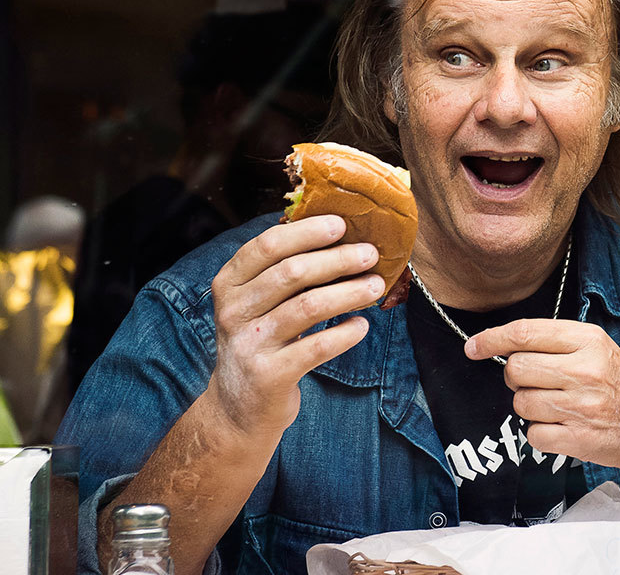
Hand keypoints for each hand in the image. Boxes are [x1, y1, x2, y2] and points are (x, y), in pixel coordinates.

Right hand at [207, 215, 384, 437]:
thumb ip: (283, 272)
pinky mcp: (268, 376)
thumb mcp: (257, 304)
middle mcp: (233, 311)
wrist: (238, 407)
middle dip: (337, 259)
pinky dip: (345, 333)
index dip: (306, 232)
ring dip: (349, 292)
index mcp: (229, 284)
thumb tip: (339, 235)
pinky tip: (362, 325)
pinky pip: (316, 348)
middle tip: (371, 254)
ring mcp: (249, 344)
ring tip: (377, 286)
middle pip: (292, 273)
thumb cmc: (261, 341)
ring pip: (308, 307)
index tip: (342, 224)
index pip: (266, 246)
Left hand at [465, 320, 619, 479]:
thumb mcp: (598, 349)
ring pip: (521, 403)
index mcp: (588, 341)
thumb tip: (503, 343)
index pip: (525, 333)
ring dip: (530, 406)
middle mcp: (585, 371)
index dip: (491, 339)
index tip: (473, 347)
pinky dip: (540, 433)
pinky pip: (533, 434)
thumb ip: (557, 342)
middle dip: (516, 377)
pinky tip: (561, 427)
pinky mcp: (578, 439)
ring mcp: (582, 407)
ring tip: (556, 406)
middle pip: (516, 368)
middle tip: (536, 382)